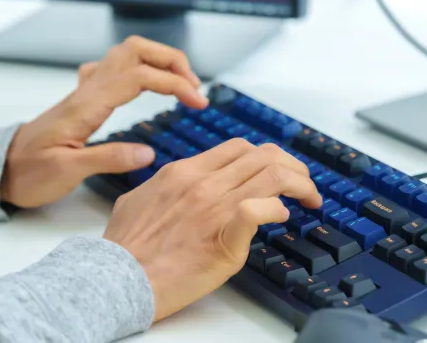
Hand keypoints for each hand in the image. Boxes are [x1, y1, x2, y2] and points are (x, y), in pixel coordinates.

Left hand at [0, 36, 208, 208]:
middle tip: (194, 87)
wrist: (0, 170)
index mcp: (88, 104)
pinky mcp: (84, 98)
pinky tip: (146, 86)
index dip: (174, 83)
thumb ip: (108, 159)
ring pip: (126, 54)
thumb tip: (148, 153)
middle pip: (136, 50)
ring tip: (181, 84)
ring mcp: (85, 90)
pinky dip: (140, 67)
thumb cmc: (29, 173)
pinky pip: (114, 67)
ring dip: (159, 60)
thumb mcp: (67, 172)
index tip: (197, 102)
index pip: (140, 76)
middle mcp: (88, 90)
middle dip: (172, 60)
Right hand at [103, 139, 321, 321]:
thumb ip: (160, 186)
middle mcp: (203, 183)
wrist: (117, 279)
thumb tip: (171, 185)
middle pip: (262, 155)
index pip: (238, 147)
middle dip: (292, 166)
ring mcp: (214, 208)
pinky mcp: (223, 238)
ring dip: (299, 184)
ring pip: (271, 174)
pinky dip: (278, 208)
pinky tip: (283, 217)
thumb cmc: (124, 248)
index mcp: (183, 171)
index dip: (265, 155)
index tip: (277, 169)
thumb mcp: (137, 200)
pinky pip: (259, 209)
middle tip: (303, 183)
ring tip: (309, 197)